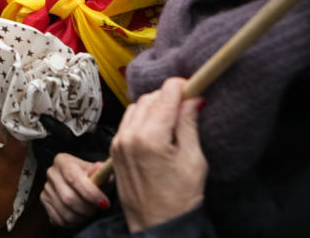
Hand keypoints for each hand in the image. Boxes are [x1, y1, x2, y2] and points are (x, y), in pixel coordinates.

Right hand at [39, 153, 109, 226]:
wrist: (83, 185)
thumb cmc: (94, 180)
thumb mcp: (101, 175)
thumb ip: (102, 172)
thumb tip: (100, 167)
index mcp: (63, 161)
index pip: (74, 178)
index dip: (90, 193)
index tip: (105, 203)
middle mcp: (51, 172)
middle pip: (68, 198)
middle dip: (87, 208)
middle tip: (97, 209)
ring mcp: (46, 188)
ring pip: (65, 212)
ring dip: (82, 217)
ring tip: (89, 213)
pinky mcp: (44, 201)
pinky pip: (59, 220)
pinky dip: (73, 223)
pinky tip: (80, 216)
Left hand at [110, 77, 206, 232]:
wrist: (156, 225)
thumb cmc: (179, 199)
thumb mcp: (194, 160)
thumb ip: (189, 124)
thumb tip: (193, 99)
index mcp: (151, 137)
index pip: (166, 95)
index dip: (181, 86)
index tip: (193, 86)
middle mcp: (130, 136)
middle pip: (151, 98)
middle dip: (169, 96)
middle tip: (188, 102)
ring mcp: (119, 142)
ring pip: (137, 106)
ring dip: (155, 105)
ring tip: (174, 117)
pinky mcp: (115, 148)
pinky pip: (128, 120)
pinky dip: (143, 117)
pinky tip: (158, 127)